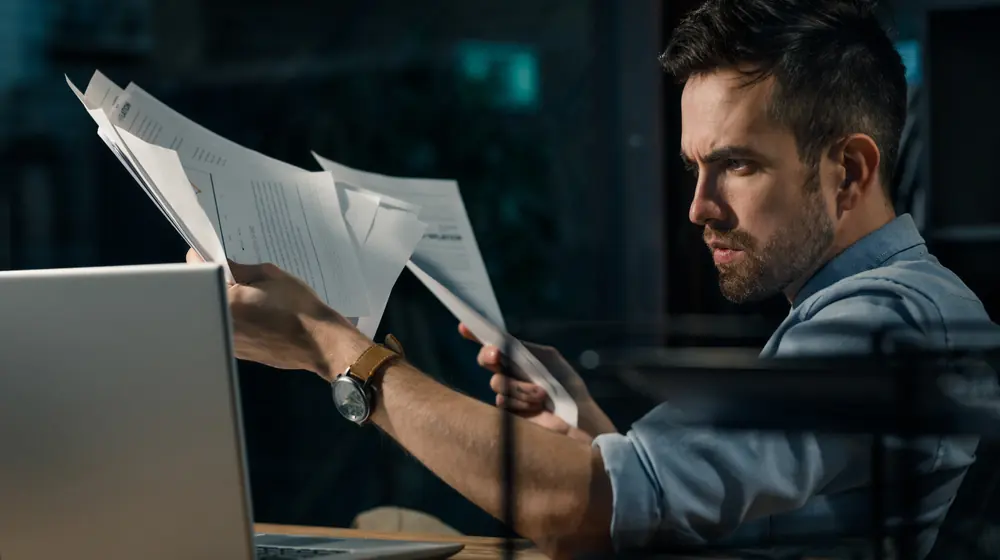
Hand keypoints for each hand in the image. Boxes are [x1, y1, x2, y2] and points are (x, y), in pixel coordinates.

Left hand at [186, 249, 369, 377]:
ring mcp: (229, 341)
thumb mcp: (271, 276)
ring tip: (252, 297)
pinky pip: (230, 328)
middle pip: (206, 294)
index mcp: (225, 301)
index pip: (198, 272)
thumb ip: (240, 268)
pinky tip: (259, 316)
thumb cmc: (298, 306)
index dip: (203, 259)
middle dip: (217, 282)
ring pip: (218, 312)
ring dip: (227, 302)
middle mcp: (220, 323)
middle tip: (238, 276)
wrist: (319, 343)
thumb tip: (222, 262)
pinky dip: (237, 318)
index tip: (211, 254)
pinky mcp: (240, 353)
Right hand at [458, 324, 615, 441]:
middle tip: (496, 355)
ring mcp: (508, 393)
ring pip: (496, 382)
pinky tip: (537, 406)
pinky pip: (501, 400)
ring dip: (519, 387)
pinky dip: (520, 401)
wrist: (576, 419)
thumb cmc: (567, 387)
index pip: (495, 342)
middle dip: (488, 355)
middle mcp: (511, 373)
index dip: (476, 334)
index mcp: (520, 357)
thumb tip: (502, 342)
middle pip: (486, 359)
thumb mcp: (549, 360)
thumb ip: (525, 349)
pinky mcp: (507, 412)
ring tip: (542, 395)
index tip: (464, 326)